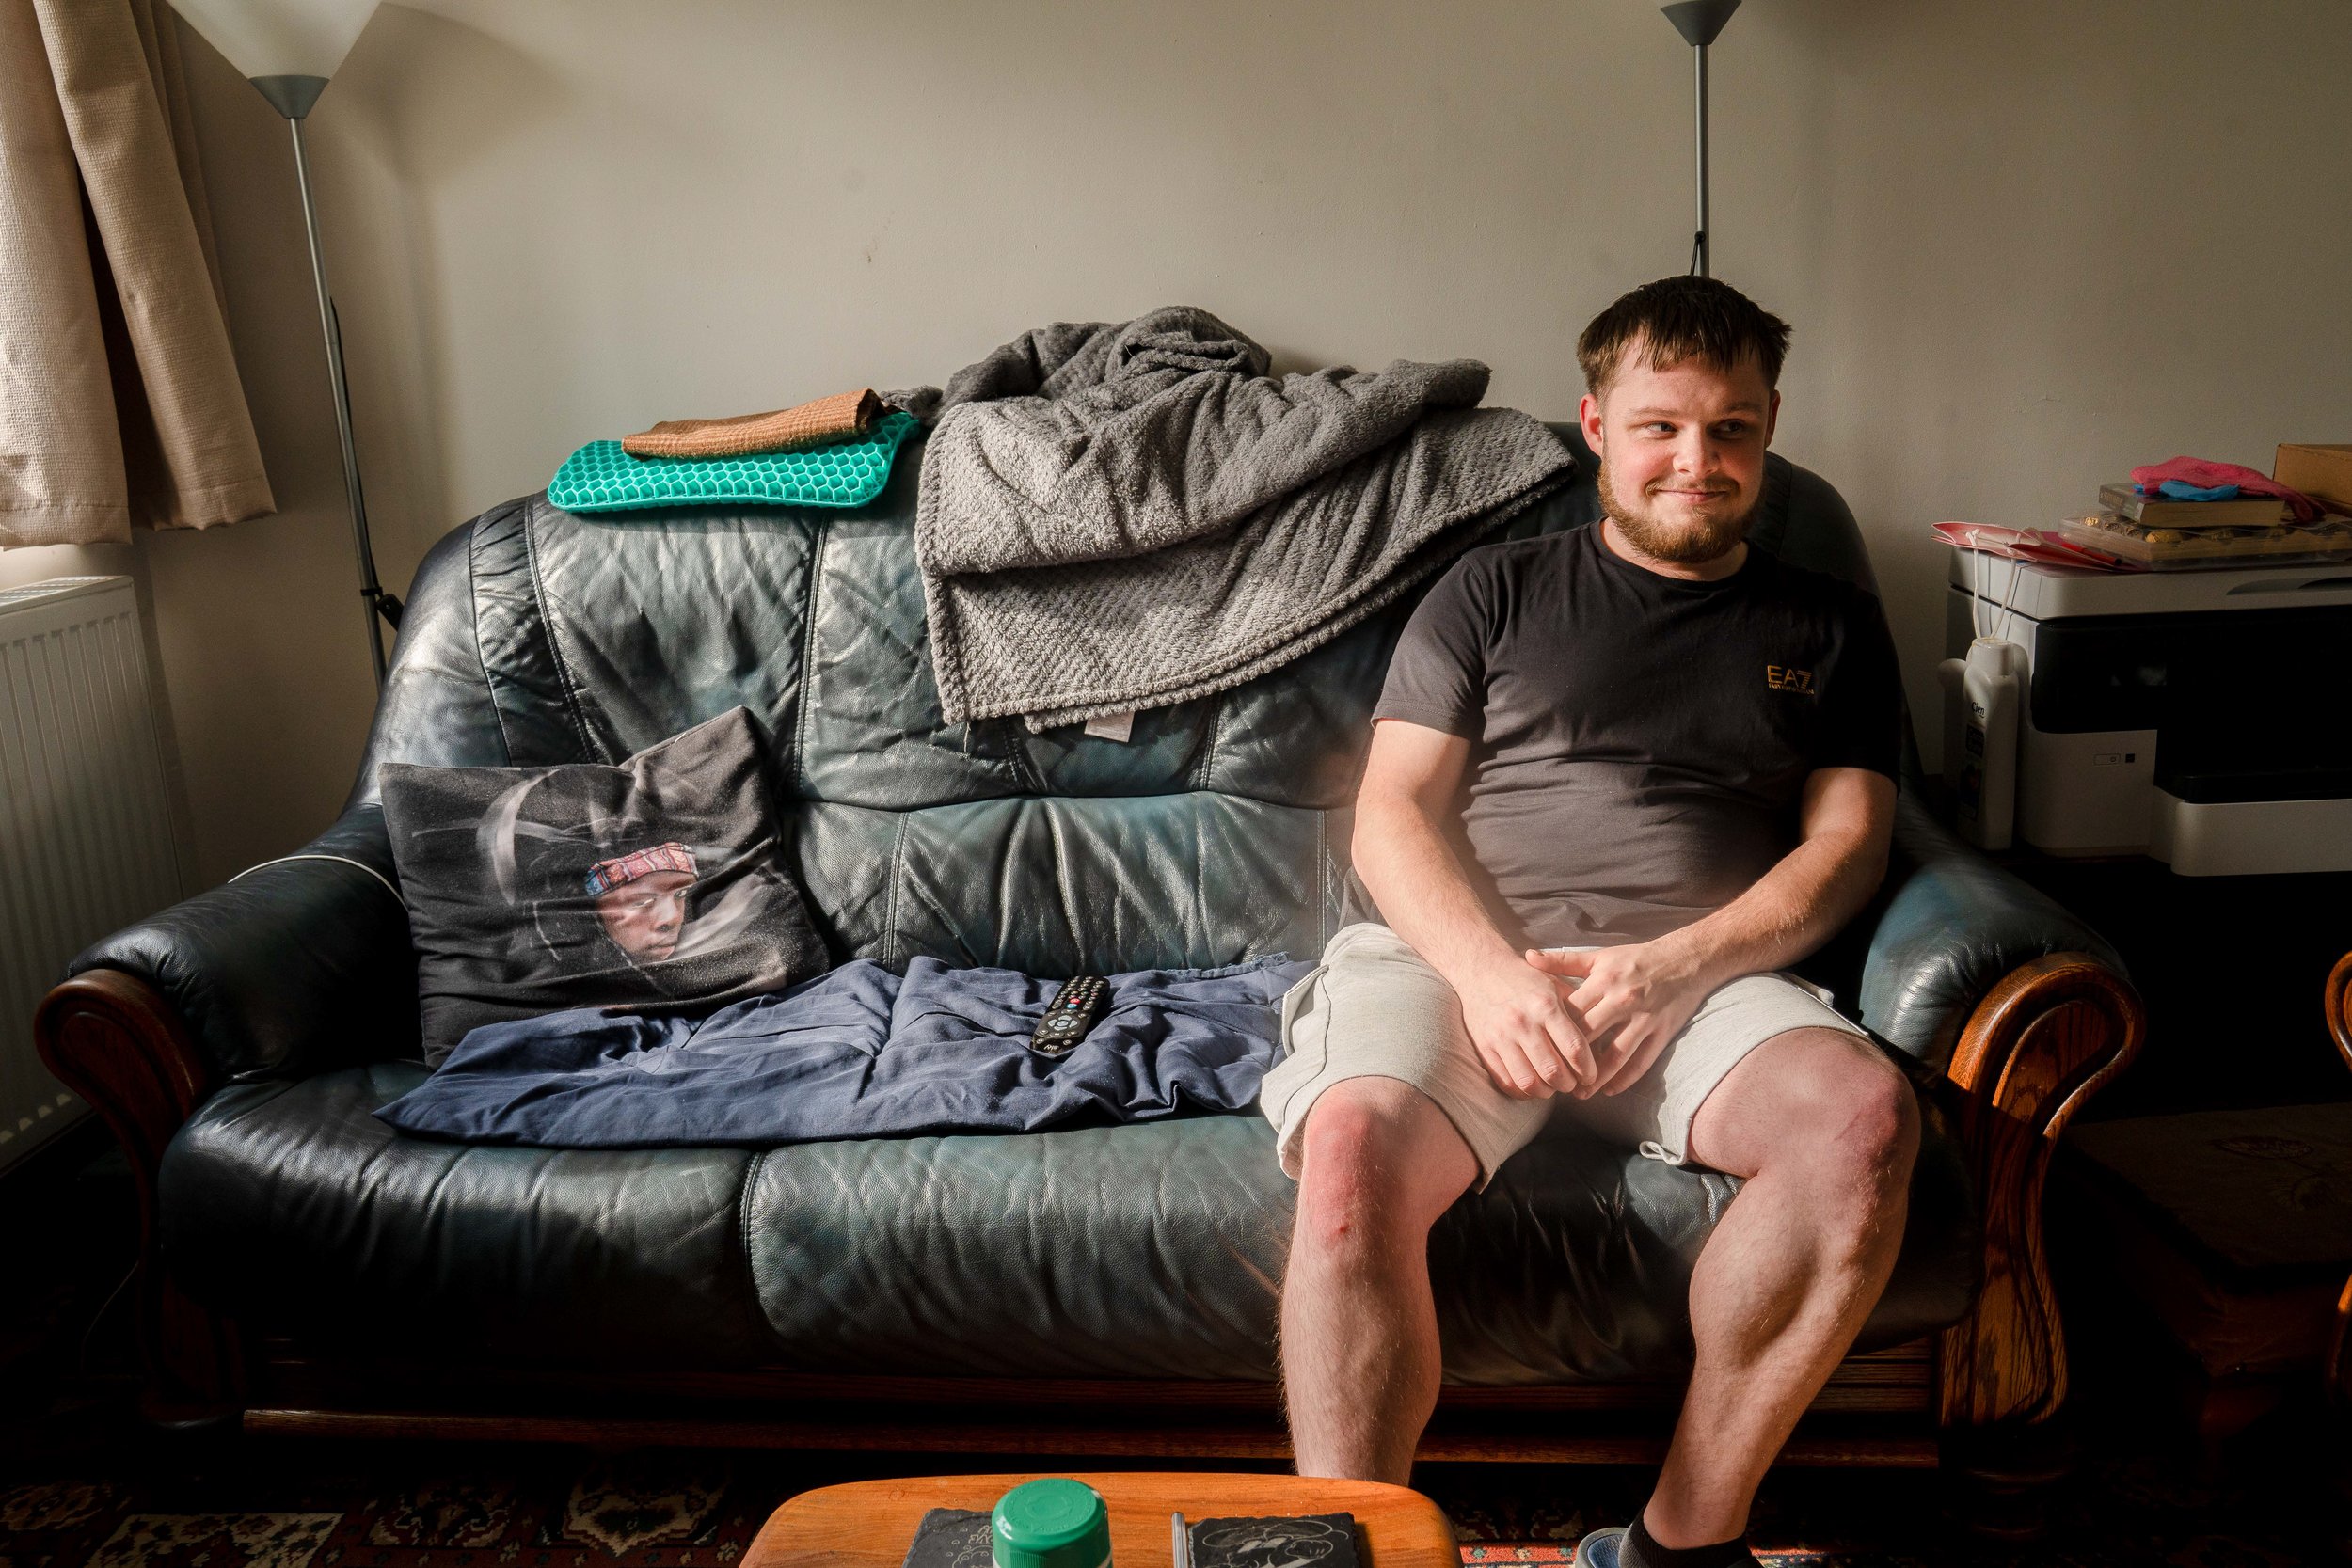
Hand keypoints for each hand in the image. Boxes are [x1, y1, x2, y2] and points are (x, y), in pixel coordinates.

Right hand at [1456, 954, 1597, 1099]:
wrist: (1481, 969)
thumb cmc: (1526, 979)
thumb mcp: (1555, 986)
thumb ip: (1577, 1012)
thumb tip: (1601, 1043)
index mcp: (1545, 1005)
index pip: (1574, 1048)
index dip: (1587, 1069)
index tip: (1591, 1075)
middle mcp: (1523, 1022)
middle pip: (1553, 1071)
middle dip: (1569, 1084)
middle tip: (1573, 1083)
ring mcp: (1501, 1037)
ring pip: (1529, 1082)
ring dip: (1546, 1091)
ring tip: (1553, 1086)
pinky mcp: (1485, 1047)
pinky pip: (1506, 1082)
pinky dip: (1523, 1091)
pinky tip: (1533, 1084)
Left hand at [1524, 940, 1717, 1096]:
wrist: (1686, 960)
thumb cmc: (1636, 959)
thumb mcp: (1599, 956)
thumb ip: (1562, 961)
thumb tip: (1527, 956)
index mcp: (1603, 981)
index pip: (1571, 1013)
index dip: (1554, 1034)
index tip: (1540, 1051)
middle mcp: (1622, 1000)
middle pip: (1589, 1037)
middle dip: (1570, 1060)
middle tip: (1555, 1080)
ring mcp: (1644, 1018)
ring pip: (1616, 1055)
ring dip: (1597, 1078)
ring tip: (1580, 1094)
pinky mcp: (1662, 1032)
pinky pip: (1642, 1061)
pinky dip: (1625, 1079)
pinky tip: (1610, 1090)